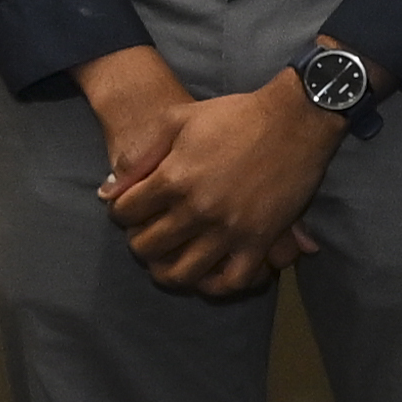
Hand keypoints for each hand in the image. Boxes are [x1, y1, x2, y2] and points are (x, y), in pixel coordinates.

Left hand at [98, 62, 335, 294]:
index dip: (121, 211)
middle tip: (150, 233)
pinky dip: (216, 285)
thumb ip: (140, 156)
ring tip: (171, 260)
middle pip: (147, 247)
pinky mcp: (261, 240)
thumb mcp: (175, 120)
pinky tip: (209, 274)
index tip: (132, 208)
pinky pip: (233, 280)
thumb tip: (107, 191)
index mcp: (173, 179)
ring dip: (169, 270)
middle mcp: (197, 210)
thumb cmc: (233, 115)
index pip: (124, 213)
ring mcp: (230, 230)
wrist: (294, 120)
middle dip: (139, 241)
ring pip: (183, 273)